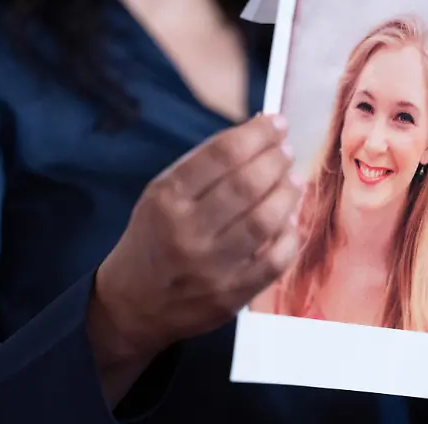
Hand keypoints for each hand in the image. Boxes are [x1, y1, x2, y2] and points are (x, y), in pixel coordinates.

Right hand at [88, 114, 301, 378]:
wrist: (134, 304)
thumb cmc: (155, 237)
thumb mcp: (162, 194)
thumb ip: (206, 165)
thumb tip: (260, 135)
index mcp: (167, 199)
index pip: (221, 155)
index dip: (257, 134)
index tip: (277, 123)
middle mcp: (187, 233)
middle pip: (246, 185)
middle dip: (275, 160)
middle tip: (286, 151)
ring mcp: (211, 268)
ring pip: (265, 221)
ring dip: (287, 194)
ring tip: (293, 180)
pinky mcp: (231, 296)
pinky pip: (275, 261)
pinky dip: (290, 235)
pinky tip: (290, 219)